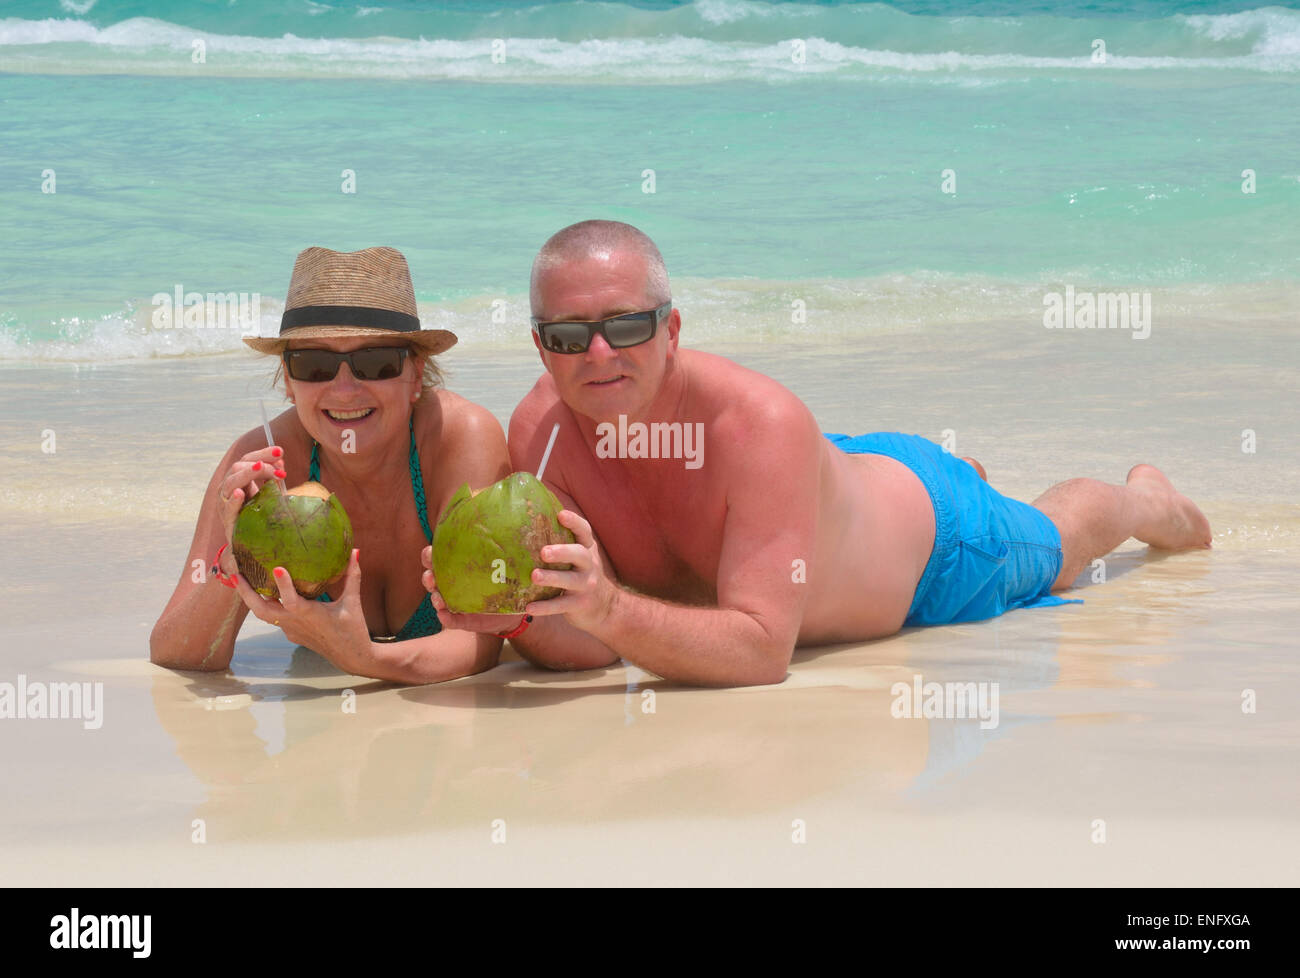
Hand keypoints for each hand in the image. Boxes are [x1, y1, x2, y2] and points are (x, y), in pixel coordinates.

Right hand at [217, 445, 286, 548]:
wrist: (248, 543)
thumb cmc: (258, 515)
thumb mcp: (268, 494)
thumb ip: (273, 478)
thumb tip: (281, 462)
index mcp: (238, 480)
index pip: (247, 460)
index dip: (262, 453)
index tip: (279, 451)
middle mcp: (228, 488)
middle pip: (238, 466)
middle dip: (259, 463)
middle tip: (279, 468)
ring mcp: (225, 503)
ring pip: (231, 482)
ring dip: (248, 474)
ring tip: (261, 468)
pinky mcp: (227, 519)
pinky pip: (228, 508)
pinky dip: (233, 500)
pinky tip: (240, 494)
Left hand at [234, 548, 369, 667]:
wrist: (350, 657)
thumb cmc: (353, 630)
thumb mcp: (353, 602)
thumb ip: (352, 576)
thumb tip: (355, 551)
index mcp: (310, 615)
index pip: (292, 601)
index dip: (284, 585)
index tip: (276, 567)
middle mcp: (295, 623)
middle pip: (262, 610)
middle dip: (247, 593)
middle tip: (236, 573)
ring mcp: (290, 630)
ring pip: (264, 614)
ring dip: (251, 598)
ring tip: (241, 579)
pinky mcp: (291, 633)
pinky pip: (275, 617)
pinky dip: (267, 603)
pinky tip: (265, 591)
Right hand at [419, 546, 523, 634]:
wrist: (511, 611)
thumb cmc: (505, 582)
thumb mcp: (506, 566)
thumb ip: (507, 555)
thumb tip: (522, 540)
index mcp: (456, 569)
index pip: (436, 559)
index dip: (429, 555)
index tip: (431, 552)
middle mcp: (451, 586)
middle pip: (431, 579)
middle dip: (428, 577)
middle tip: (432, 577)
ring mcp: (454, 604)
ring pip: (437, 600)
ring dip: (435, 599)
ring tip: (439, 599)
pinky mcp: (462, 620)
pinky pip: (450, 620)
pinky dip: (445, 618)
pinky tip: (444, 614)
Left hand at [523, 510, 615, 631]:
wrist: (605, 607)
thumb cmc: (582, 575)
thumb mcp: (580, 557)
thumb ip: (563, 543)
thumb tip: (527, 524)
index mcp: (587, 549)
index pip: (584, 531)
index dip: (574, 522)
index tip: (560, 515)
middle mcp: (589, 565)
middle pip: (580, 555)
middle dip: (562, 552)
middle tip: (544, 552)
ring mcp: (586, 586)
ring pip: (569, 580)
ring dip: (551, 578)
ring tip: (534, 576)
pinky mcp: (579, 605)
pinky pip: (560, 605)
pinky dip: (545, 607)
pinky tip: (529, 607)